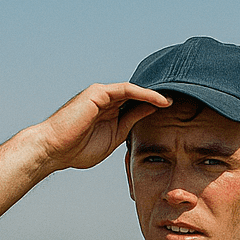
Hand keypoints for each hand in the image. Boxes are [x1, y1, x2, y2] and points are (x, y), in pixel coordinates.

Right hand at [32, 83, 170, 171]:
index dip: (156, 109)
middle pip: (139, 96)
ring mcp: (102, 95)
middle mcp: (106, 100)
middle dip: (161, 99)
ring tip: (177, 101)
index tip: (178, 116)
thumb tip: (147, 118)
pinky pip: (126, 90)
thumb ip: (129, 126)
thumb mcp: (113, 139)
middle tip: (185, 103)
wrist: (54, 149)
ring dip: (157, 95)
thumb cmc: (78, 150)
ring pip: (135, 91)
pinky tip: (161, 101)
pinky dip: (145, 94)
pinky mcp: (98, 93)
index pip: (137, 106)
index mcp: (109, 112)